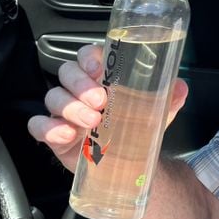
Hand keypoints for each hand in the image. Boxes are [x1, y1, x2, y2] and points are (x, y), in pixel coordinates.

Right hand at [27, 44, 188, 171]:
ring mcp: (63, 111)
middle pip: (67, 73)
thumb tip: (181, 86)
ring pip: (53, 97)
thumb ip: (169, 97)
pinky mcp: (52, 134)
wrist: (129, 164)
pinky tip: (66, 135)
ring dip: (69, 107)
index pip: (86, 55)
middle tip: (100, 101)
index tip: (99, 70)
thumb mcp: (156, 112)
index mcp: (100, 76)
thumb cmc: (135, 128)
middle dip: (80, 84)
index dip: (89, 58)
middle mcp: (78, 89)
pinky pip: (38, 125)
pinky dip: (48, 129)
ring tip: (92, 122)